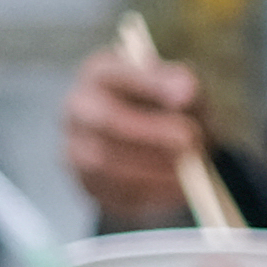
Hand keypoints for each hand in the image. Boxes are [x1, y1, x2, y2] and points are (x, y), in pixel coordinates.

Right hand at [63, 46, 215, 228]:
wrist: (159, 148)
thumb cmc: (170, 108)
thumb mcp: (184, 90)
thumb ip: (185, 86)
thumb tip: (186, 91)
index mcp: (100, 73)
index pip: (115, 74)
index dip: (150, 85)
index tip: (186, 96)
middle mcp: (79, 107)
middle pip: (106, 120)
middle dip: (152, 132)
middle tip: (189, 140)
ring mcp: (76, 146)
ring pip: (105, 162)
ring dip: (152, 168)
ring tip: (190, 170)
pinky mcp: (87, 183)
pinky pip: (112, 191)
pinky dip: (150, 192)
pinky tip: (179, 188)